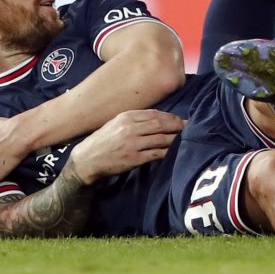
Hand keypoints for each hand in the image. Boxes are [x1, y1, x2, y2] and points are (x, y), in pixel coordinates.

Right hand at [69, 109, 184, 185]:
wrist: (87, 159)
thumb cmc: (103, 140)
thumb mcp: (116, 123)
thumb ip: (135, 119)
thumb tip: (158, 118)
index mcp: (126, 117)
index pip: (154, 114)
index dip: (170, 116)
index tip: (180, 119)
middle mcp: (129, 129)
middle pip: (160, 124)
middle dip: (176, 125)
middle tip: (188, 127)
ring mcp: (132, 144)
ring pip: (161, 138)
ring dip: (175, 138)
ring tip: (185, 138)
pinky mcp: (133, 159)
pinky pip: (156, 153)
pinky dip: (167, 151)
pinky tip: (174, 151)